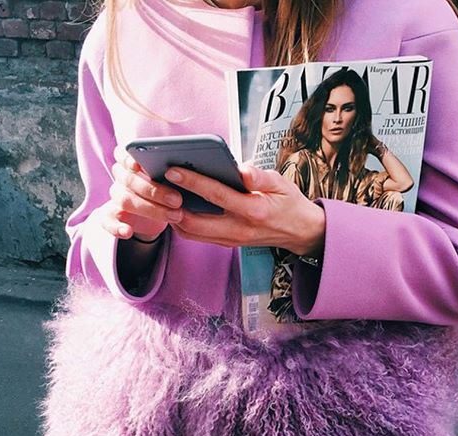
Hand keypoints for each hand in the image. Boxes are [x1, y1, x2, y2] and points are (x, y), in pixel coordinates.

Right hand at [102, 145, 184, 240]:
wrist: (157, 211)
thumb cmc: (171, 187)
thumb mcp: (177, 177)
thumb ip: (181, 169)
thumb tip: (203, 164)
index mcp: (132, 160)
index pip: (125, 154)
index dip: (130, 158)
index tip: (139, 164)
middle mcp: (121, 177)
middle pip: (130, 180)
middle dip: (154, 191)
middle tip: (178, 200)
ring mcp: (117, 196)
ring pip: (125, 200)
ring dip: (149, 209)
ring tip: (174, 216)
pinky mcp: (112, 216)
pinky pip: (108, 221)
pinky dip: (117, 227)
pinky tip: (128, 232)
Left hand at [164, 164, 324, 255]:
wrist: (300, 232)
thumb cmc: (288, 203)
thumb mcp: (281, 183)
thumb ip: (261, 177)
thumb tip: (242, 170)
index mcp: (254, 210)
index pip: (216, 195)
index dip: (192, 182)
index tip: (173, 170)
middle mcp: (239, 229)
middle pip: (194, 222)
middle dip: (172, 204)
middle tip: (158, 185)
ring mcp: (232, 239)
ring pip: (191, 233)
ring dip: (173, 216)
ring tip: (162, 195)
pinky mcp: (227, 243)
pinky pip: (197, 236)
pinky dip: (182, 223)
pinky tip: (176, 205)